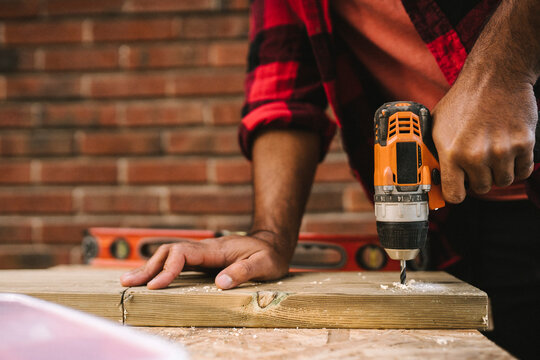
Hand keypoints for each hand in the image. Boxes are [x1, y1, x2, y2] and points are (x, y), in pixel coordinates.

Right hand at [120, 233, 290, 289]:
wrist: (272, 242)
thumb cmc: (269, 254)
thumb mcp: (264, 263)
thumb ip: (244, 271)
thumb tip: (220, 283)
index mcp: (216, 250)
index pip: (184, 254)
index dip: (167, 269)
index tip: (155, 285)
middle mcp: (205, 249)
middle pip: (169, 252)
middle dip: (148, 267)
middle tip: (128, 283)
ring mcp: (203, 253)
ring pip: (170, 255)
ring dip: (149, 267)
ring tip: (128, 280)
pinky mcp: (203, 259)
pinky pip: (177, 261)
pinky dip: (160, 268)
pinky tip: (150, 277)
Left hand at [432, 74, 537, 202]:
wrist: (495, 77)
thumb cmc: (464, 100)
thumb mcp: (436, 125)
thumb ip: (435, 152)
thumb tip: (429, 174)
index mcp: (451, 152)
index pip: (454, 195)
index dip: (456, 193)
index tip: (458, 188)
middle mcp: (476, 155)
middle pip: (481, 189)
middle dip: (478, 178)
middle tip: (477, 161)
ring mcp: (502, 150)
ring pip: (502, 181)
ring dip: (498, 172)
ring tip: (492, 152)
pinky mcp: (524, 143)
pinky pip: (523, 171)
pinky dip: (517, 166)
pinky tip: (508, 151)